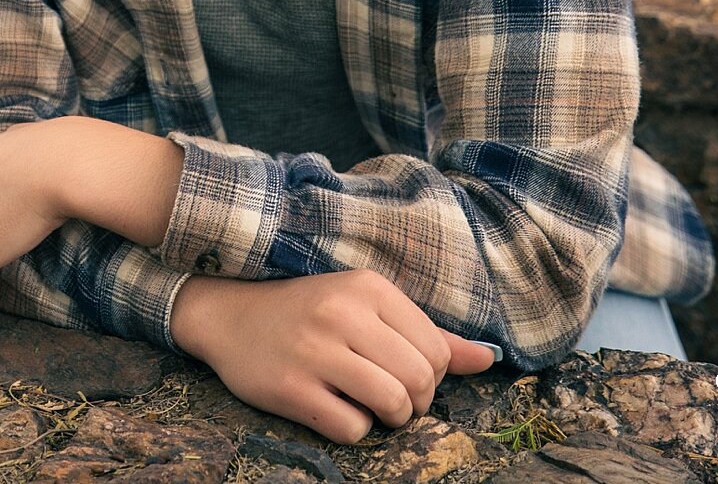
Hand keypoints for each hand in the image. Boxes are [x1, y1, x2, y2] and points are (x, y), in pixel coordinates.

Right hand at [170, 269, 500, 442]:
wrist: (228, 316)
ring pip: (393, 405)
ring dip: (390, 418)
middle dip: (415, 402)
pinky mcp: (292, 388)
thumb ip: (428, 333)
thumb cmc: (307, 312)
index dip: (432, 374)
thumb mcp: (365, 307)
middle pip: (421, 380)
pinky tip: (333, 408)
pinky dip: (353, 428)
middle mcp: (343, 313)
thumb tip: (489, 360)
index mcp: (367, 287)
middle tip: (392, 397)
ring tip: (370, 405)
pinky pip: (353, 429)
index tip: (402, 371)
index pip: (439, 350)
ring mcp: (315, 351)